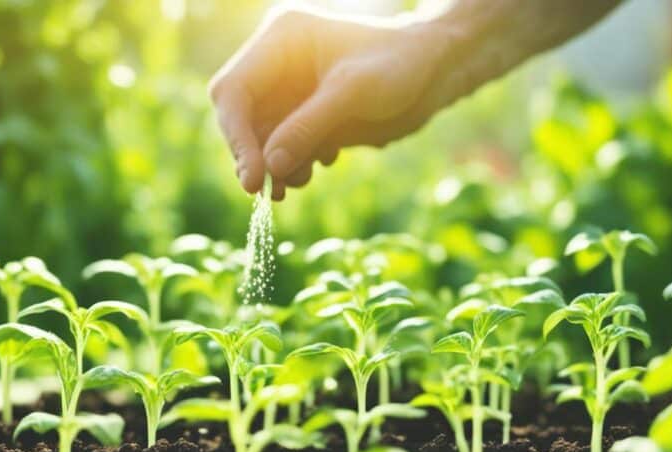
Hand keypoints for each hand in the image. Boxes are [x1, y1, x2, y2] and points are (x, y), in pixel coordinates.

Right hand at [209, 8, 460, 199]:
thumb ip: (308, 127)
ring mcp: (290, 90)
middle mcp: (277, 63)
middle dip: (254, 155)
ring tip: (299, 181)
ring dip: (274, 166)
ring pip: (261, 138)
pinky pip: (284, 146)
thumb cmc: (401, 65)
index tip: (253, 177)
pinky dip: (292, 164)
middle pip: (241, 118)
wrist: (437, 70)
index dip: (237, 137)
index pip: (234, 91)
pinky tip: (317, 165)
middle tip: (269, 191)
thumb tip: (270, 167)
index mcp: (280, 40)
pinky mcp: (306, 114)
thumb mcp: (354, 93)